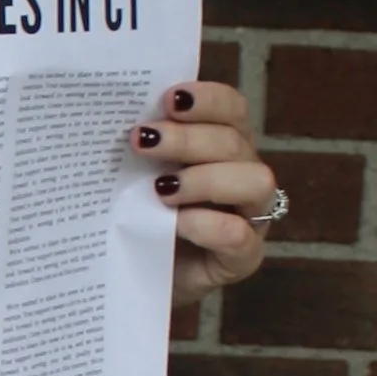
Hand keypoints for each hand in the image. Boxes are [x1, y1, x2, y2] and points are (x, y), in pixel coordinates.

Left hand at [131, 81, 280, 308]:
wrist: (135, 276)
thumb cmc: (139, 217)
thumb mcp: (136, 176)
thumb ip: (142, 148)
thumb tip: (121, 119)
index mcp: (224, 145)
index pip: (232, 108)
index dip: (206, 99)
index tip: (167, 99)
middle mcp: (244, 174)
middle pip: (234, 142)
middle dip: (187, 139)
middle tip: (142, 141)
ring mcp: (251, 217)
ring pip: (255, 181)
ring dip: (205, 179)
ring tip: (161, 189)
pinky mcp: (244, 258)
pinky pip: (240, 235)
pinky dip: (207, 224)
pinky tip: (174, 223)